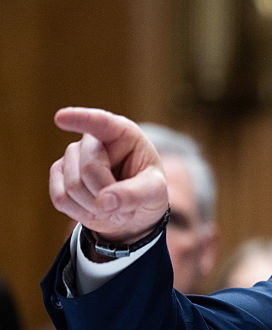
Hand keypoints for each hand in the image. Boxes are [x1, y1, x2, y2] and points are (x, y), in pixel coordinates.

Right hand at [49, 107, 168, 243]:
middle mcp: (93, 140)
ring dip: (95, 205)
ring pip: (73, 186)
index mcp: (123, 134)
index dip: (81, 119)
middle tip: (123, 200)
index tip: (61, 118)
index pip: (101, 122)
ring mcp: (72, 156)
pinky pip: (61, 198)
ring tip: (111, 203)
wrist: (131, 212)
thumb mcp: (155, 193)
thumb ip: (135, 194)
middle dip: (106, 192)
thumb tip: (104, 201)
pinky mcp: (58, 175)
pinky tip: (94, 207)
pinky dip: (80, 211)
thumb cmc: (146, 192)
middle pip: (89, 169)